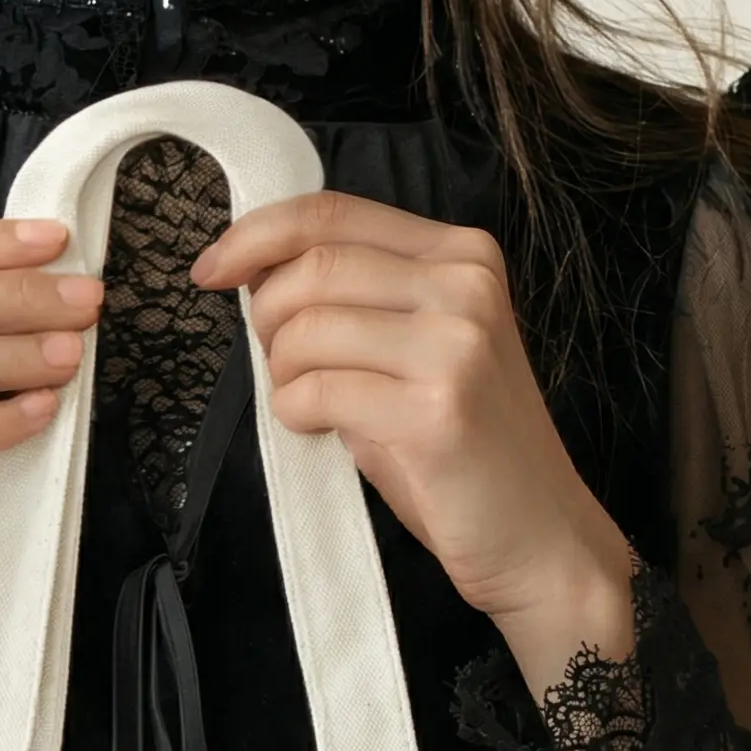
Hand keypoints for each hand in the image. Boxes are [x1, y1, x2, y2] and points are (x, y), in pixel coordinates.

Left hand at [191, 192, 636, 694]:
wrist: (538, 537)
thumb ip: (362, 307)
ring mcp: (454, 346)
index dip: (257, 235)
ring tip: (306, 405)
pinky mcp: (434, 411)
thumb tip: (264, 280)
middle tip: (276, 365)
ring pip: (309, 328)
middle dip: (267, 315)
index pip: (334, 213)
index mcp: (462, 256)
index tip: (212, 268)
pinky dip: (296, 412)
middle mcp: (464, 287)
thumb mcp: (422, 354)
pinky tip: (319, 430)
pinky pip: (319, 391)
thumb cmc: (467, 455)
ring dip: (282, 372)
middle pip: (314, 265)